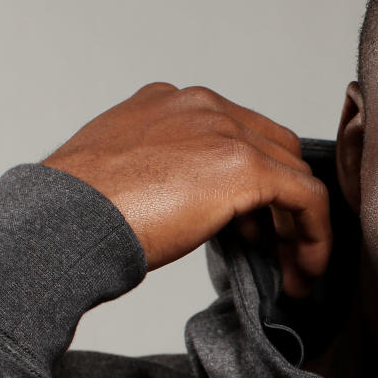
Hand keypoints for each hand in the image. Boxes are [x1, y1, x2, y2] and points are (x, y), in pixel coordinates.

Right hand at [42, 83, 330, 293]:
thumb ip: (170, 174)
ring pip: (295, 174)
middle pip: (274, 149)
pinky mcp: (244, 164)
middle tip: (279, 256)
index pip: (238, 135)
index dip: (255, 188)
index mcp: (171, 103)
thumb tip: (200, 207)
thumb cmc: (80, 213)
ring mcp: (224, 129)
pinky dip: (314, 235)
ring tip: (294, 274)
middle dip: (283, 206)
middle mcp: (202, 105)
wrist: (63, 220)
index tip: (255, 235)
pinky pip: (306, 197)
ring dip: (301, 227)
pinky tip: (303, 272)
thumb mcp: (128, 177)